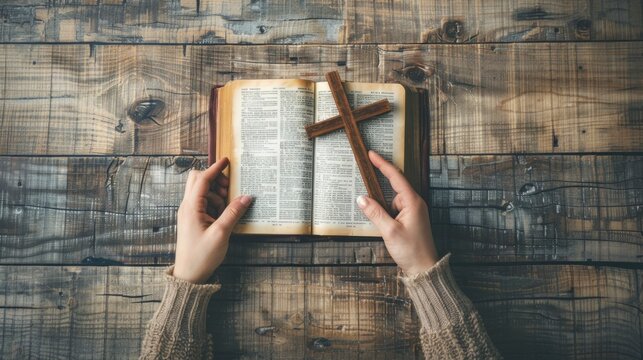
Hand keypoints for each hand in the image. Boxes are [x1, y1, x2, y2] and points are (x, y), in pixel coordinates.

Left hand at [173, 158, 252, 283]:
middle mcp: (187, 207)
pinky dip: (214, 204)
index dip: (215, 169)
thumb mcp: (221, 234)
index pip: (202, 180)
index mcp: (190, 208)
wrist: (189, 275)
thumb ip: (234, 213)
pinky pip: (203, 203)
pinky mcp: (192, 220)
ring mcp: (189, 213)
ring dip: (216, 194)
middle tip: (228, 189)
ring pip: (201, 192)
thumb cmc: (202, 257)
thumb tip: (247, 197)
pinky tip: (223, 215)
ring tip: (227, 208)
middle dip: (214, 180)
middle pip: (197, 181)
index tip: (226, 161)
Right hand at [356, 151, 438, 275]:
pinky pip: (393, 210)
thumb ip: (375, 213)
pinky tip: (380, 221)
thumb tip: (361, 198)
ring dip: (382, 205)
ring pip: (392, 200)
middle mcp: (414, 203)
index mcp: (413, 202)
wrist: (424, 269)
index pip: (396, 177)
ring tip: (376, 215)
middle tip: (366, 178)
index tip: (371, 154)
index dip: (382, 164)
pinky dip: (385, 212)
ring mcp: (412, 212)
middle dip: (379, 186)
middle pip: (393, 187)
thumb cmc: (411, 251)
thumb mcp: (389, 231)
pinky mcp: (409, 220)